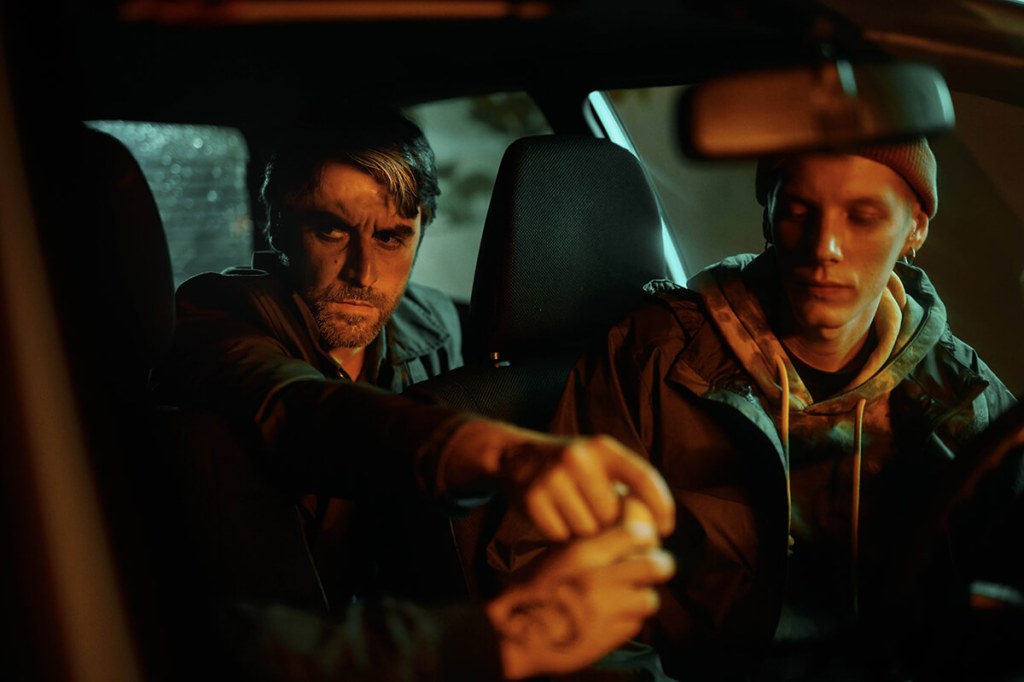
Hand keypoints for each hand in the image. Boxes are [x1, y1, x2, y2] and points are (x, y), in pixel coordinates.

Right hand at [438, 419, 674, 541]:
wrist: (515, 456)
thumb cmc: (568, 468)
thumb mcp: (596, 460)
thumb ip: (622, 484)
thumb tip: (654, 529)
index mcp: (602, 447)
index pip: (643, 477)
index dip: (660, 505)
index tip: (666, 529)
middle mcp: (578, 458)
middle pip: (612, 514)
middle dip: (610, 526)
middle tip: (600, 523)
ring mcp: (553, 478)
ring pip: (587, 530)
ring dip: (585, 536)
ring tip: (575, 520)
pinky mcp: (533, 499)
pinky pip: (561, 536)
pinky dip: (562, 538)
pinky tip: (557, 523)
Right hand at [485, 496, 675, 679]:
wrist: (515, 636)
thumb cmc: (532, 592)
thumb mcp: (556, 557)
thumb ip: (590, 547)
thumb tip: (622, 535)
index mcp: (583, 554)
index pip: (635, 534)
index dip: (645, 537)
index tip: (643, 541)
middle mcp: (600, 580)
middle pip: (655, 565)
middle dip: (659, 564)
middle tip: (655, 567)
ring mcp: (607, 611)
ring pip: (650, 598)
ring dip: (644, 596)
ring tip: (632, 595)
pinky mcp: (610, 637)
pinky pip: (636, 624)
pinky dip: (631, 618)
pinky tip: (616, 615)